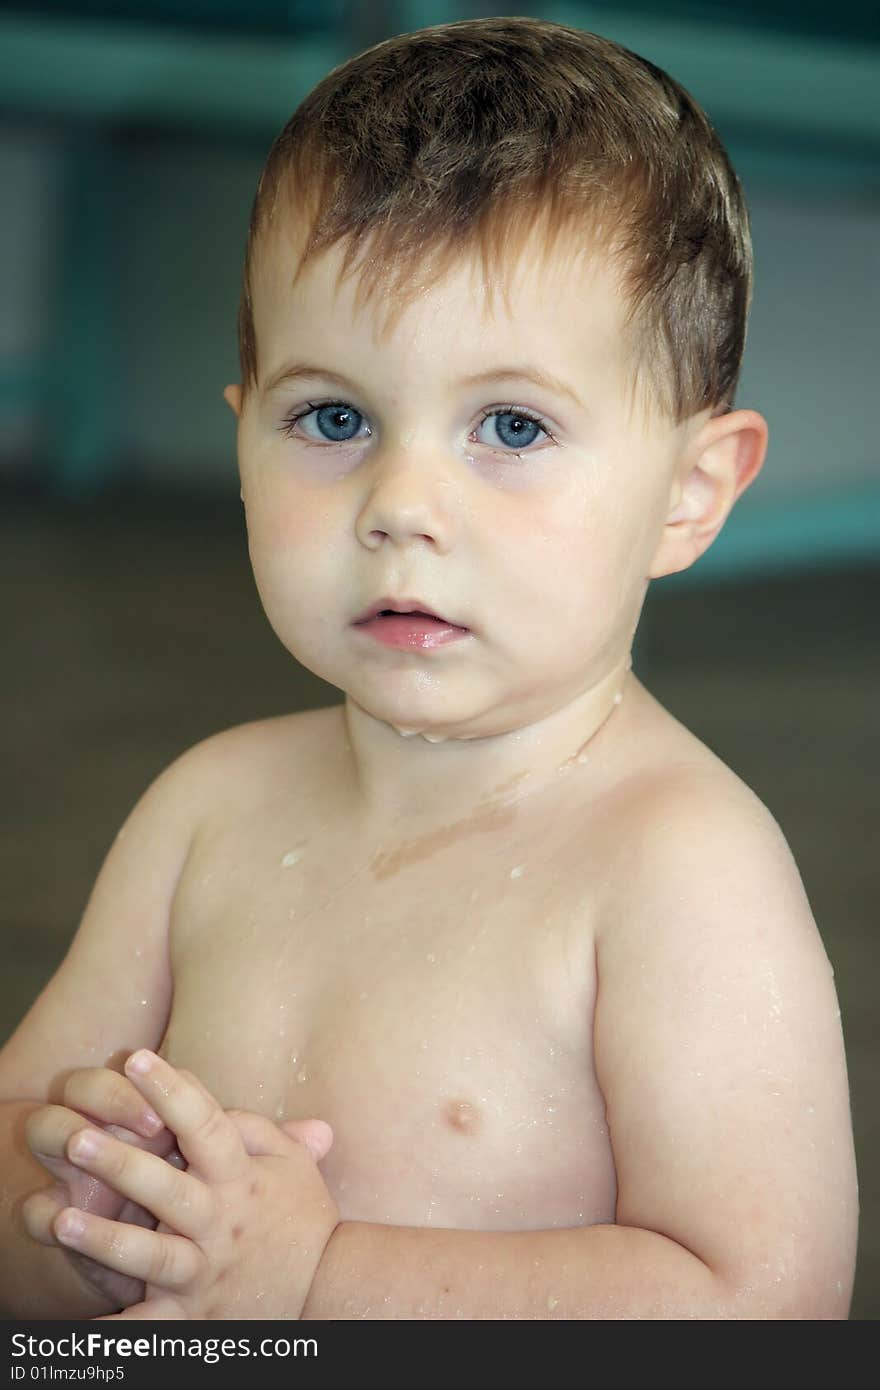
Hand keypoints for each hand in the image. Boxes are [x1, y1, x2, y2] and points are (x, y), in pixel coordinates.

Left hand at [51, 1051, 338, 1319]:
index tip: (138, 1058)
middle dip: (122, 1165)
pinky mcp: (191, 1317)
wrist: (330, 1294)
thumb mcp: (292, 1162)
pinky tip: (85, 1325)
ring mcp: (204, 1273)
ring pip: (151, 1256)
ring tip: (62, 1221)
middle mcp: (220, 1223)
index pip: (204, 1125)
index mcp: (241, 1179)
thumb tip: (208, 1097)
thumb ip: (251, 1126)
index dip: (171, 1090)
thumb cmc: (303, 1217)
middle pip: (167, 1190)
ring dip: (106, 1240)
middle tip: (76, 1137)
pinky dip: (117, 1330)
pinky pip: (148, 1327)